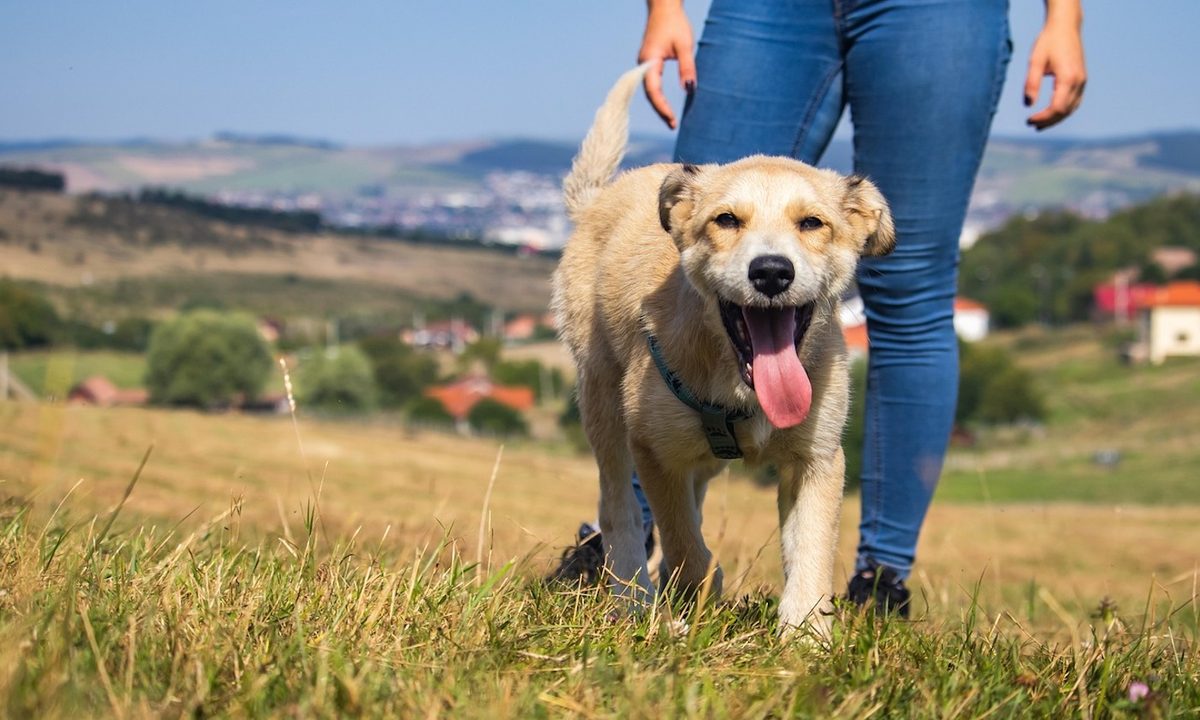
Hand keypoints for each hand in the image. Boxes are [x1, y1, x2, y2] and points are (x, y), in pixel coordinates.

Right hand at [637, 1, 695, 128]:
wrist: (664, 7)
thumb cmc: (675, 23)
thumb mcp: (684, 46)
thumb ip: (686, 68)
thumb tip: (689, 90)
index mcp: (649, 61)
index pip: (654, 91)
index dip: (662, 108)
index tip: (672, 121)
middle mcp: (642, 64)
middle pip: (649, 94)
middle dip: (660, 111)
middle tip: (672, 125)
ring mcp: (644, 63)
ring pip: (649, 90)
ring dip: (658, 105)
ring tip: (670, 119)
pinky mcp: (648, 62)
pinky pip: (651, 84)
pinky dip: (657, 96)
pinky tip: (665, 105)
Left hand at [1024, 6, 1086, 130]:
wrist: (1065, 27)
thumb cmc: (1048, 42)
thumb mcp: (1035, 61)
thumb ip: (1031, 83)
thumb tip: (1028, 105)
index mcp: (1068, 78)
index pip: (1057, 108)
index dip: (1043, 118)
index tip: (1028, 120)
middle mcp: (1079, 81)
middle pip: (1065, 111)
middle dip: (1048, 121)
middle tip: (1031, 126)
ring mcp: (1083, 81)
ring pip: (1072, 108)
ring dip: (1057, 119)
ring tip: (1040, 125)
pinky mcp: (1082, 79)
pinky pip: (1075, 101)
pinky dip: (1064, 111)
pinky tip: (1052, 114)